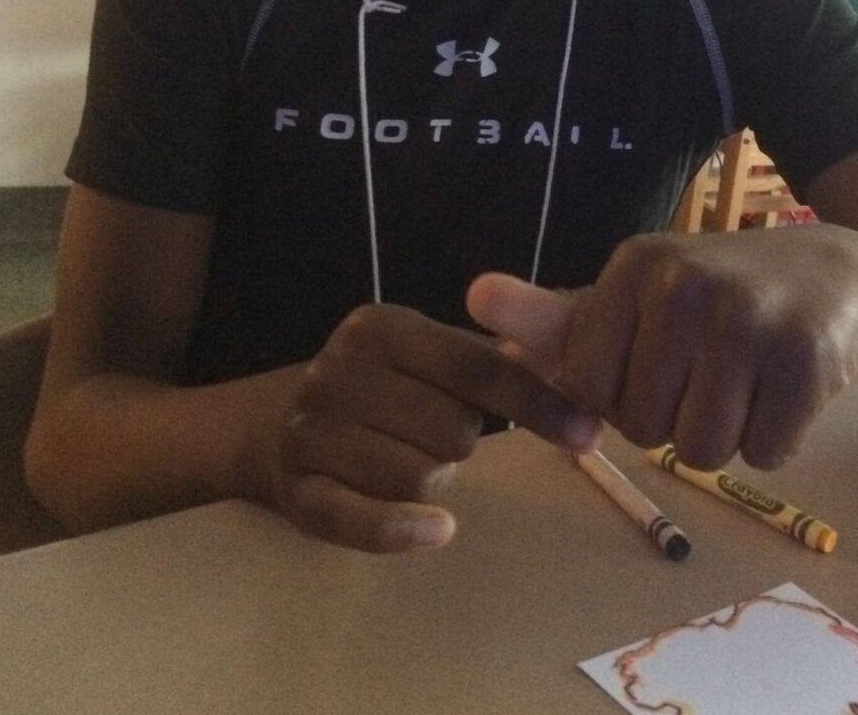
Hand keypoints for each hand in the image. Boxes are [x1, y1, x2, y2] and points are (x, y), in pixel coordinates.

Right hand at [256, 304, 600, 552]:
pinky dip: (404, 529)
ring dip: (431, 480)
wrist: (271, 425)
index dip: (536, 402)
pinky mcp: (298, 491)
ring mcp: (312, 431)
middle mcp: (340, 368)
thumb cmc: (378, 387)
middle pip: (453, 430)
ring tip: (404, 459)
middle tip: (431, 433)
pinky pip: (363, 520)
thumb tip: (574, 353)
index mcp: (381, 327)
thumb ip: (491, 356)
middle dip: (460, 441)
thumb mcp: (424, 354)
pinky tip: (436, 530)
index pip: (475, 368)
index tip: (586, 432)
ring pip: (419, 477)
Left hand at [467, 224, 857, 471]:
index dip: (618, 393)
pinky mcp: (807, 360)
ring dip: (724, 436)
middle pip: (643, 426)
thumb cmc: (717, 293)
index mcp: (634, 266)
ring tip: (745, 381)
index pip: (584, 387)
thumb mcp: (636, 294)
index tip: (653, 360)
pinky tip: (783, 390)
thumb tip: (475, 299)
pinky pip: (764, 455)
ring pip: (701, 449)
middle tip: (708, 370)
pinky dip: (774, 441)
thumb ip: (557, 315)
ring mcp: (749, 320)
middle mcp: (686, 284)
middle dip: (673, 417)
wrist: (837, 272)